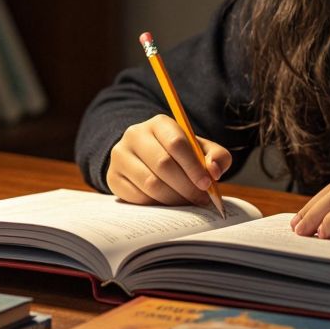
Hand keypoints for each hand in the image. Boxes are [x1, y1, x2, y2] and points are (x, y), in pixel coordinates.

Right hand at [106, 114, 232, 206]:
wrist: (146, 158)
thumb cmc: (179, 155)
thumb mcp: (201, 150)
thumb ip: (216, 157)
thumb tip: (213, 171)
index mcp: (159, 123)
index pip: (176, 143)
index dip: (193, 166)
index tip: (206, 184)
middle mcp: (135, 135)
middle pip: (163, 164)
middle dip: (186, 186)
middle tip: (200, 200)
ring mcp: (120, 156)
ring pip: (150, 183)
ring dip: (173, 198)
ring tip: (187, 203)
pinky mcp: (113, 177)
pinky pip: (137, 197)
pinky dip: (156, 205)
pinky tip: (168, 204)